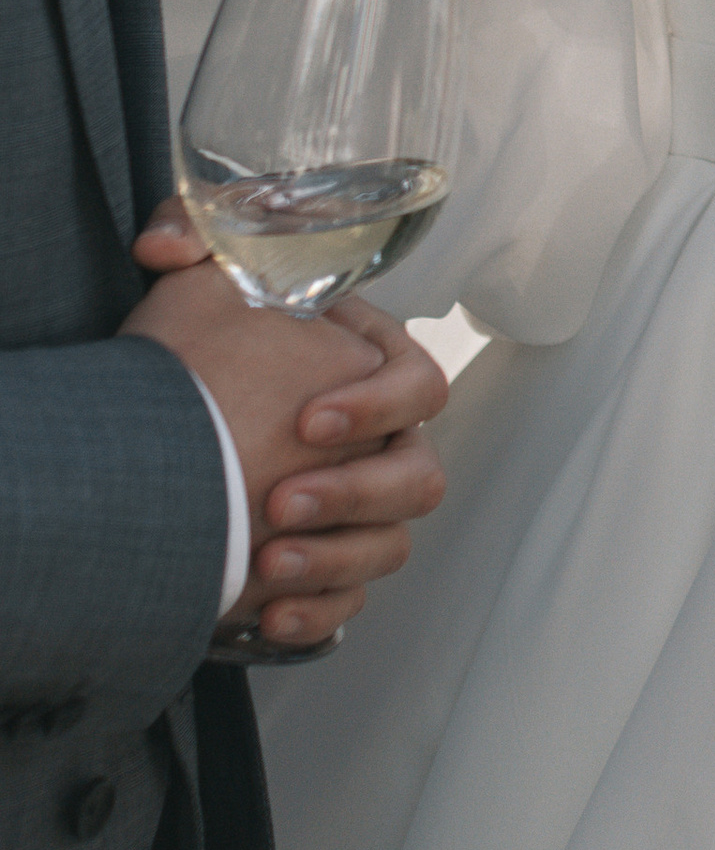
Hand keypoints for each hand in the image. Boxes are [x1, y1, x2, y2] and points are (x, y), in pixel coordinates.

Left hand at [125, 205, 449, 647]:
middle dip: (353, 494)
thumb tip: (165, 247)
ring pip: (389, 545)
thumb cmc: (199, 344)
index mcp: (371, 367)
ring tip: (268, 562)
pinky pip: (348, 604)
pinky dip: (318, 613)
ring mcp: (358, 509)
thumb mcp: (200, 277)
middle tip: (279, 502)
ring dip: (336, 559)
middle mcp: (380, 441)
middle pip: (417, 476)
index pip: (419, 383)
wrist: (160, 436)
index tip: (306, 421)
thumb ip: (193, 233)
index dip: (376, 405)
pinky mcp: (328, 567)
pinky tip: (269, 616)